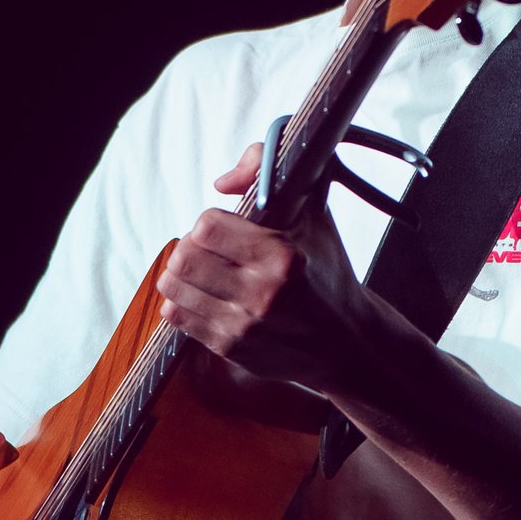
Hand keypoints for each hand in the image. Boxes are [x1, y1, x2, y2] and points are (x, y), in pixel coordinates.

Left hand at [159, 147, 391, 394]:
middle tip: (206, 248)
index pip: (207, 227)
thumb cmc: (324, 267)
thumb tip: (222, 183)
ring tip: (202, 269)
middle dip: (190, 245)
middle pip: (185, 256)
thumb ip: (268, 170)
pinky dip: (181, 300)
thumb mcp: (312, 210)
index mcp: (284, 256)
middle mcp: (263, 294)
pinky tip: (203, 294)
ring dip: (180, 272)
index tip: (224, 226)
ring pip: (174, 286)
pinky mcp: (231, 349)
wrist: (346, 340)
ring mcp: (245, 326)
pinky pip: (177, 317)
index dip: (210, 221)